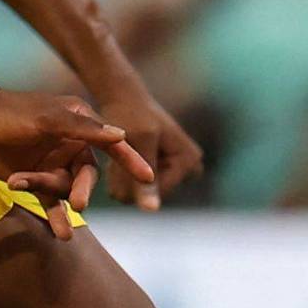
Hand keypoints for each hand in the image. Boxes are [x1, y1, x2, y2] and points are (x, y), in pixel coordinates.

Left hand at [0, 90, 153, 240]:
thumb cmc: (12, 113)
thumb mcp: (48, 119)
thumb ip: (83, 129)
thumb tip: (121, 136)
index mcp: (80, 123)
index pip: (111, 143)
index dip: (131, 160)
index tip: (149, 177)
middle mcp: (71, 144)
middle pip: (88, 175)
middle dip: (84, 189)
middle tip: (79, 203)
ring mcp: (53, 164)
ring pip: (67, 190)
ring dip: (58, 201)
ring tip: (56, 221)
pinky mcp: (35, 180)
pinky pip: (50, 202)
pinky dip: (54, 216)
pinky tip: (59, 232)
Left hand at [94, 87, 205, 210]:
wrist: (122, 96)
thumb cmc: (131, 113)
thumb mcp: (139, 143)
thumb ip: (144, 177)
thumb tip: (152, 211)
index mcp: (190, 160)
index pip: (157, 194)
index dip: (133, 182)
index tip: (120, 160)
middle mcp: (190, 168)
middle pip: (150, 197)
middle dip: (129, 180)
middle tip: (118, 157)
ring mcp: (176, 170)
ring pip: (140, 196)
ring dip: (122, 179)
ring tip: (117, 158)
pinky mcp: (162, 171)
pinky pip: (137, 189)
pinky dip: (122, 178)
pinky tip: (118, 161)